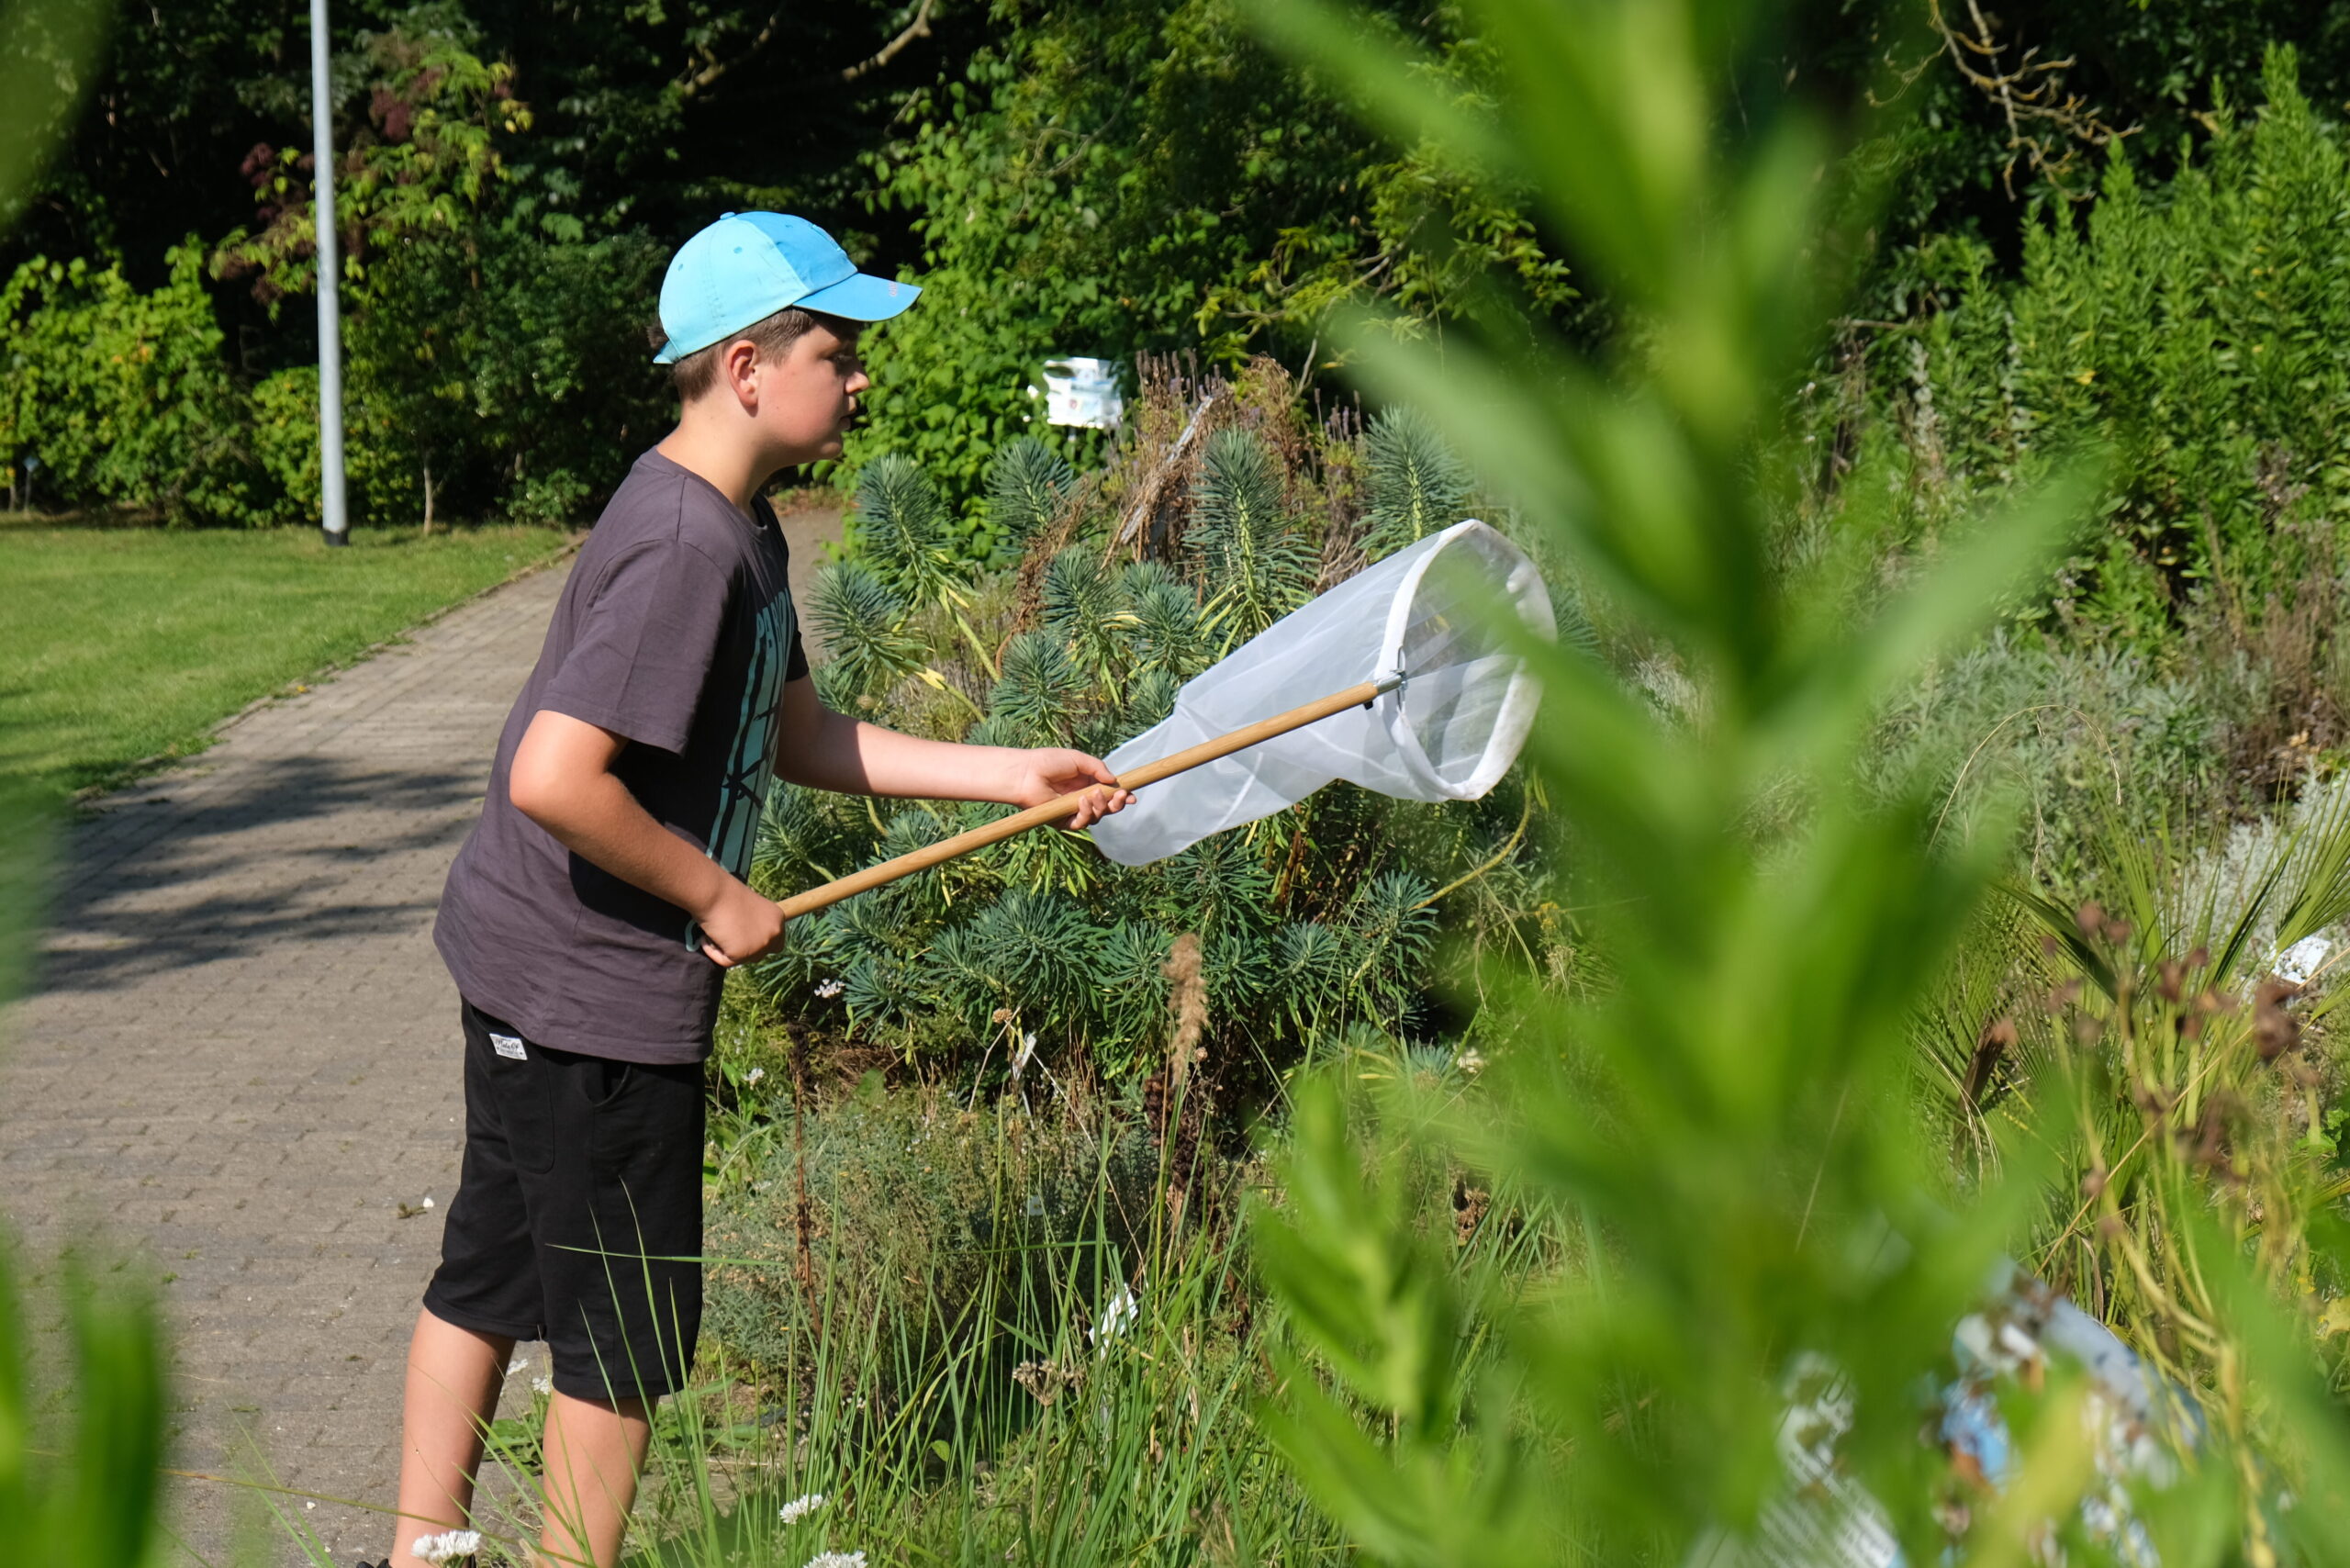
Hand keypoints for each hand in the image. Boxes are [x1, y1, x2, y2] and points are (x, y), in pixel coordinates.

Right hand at [695, 875, 785, 966]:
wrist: (713, 892)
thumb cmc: (725, 895)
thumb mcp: (750, 909)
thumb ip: (756, 925)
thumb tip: (748, 942)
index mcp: (778, 919)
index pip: (776, 943)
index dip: (759, 945)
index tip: (743, 942)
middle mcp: (774, 933)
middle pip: (760, 955)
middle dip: (744, 950)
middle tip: (726, 937)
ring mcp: (760, 945)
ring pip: (743, 959)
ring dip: (728, 950)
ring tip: (716, 932)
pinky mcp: (742, 954)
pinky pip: (725, 961)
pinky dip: (713, 952)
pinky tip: (706, 938)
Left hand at [1002, 747, 1135, 830]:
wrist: (1026, 773)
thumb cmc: (1048, 762)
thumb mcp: (1078, 759)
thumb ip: (1098, 768)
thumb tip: (1114, 780)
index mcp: (1086, 783)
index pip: (1108, 792)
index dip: (1121, 795)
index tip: (1131, 794)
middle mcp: (1082, 798)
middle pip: (1107, 807)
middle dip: (1117, 803)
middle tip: (1121, 796)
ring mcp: (1073, 811)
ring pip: (1097, 817)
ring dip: (1101, 806)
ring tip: (1095, 794)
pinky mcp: (1063, 821)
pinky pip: (1081, 823)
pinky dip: (1086, 813)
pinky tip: (1083, 801)